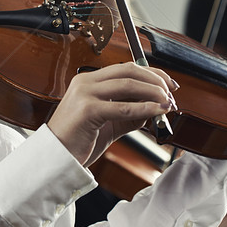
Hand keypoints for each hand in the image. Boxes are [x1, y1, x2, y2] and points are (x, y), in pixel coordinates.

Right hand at [46, 62, 177, 166]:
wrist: (55, 158)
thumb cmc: (78, 141)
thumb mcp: (109, 123)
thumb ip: (130, 114)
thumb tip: (155, 108)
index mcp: (89, 81)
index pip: (127, 68)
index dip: (152, 73)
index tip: (169, 84)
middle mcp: (86, 82)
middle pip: (129, 71)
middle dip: (156, 81)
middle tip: (171, 94)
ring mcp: (85, 94)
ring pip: (128, 85)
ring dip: (153, 93)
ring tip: (168, 103)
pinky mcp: (87, 110)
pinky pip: (123, 107)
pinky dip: (144, 108)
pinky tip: (157, 112)